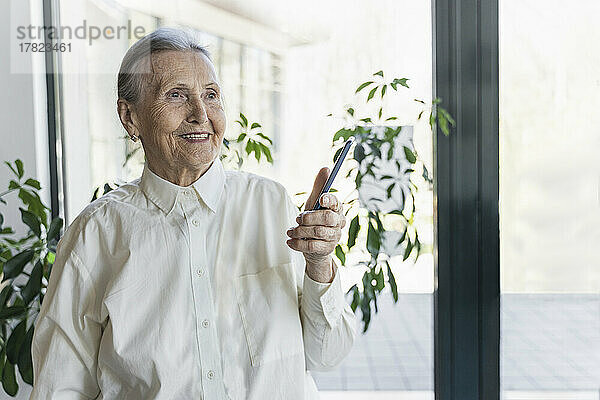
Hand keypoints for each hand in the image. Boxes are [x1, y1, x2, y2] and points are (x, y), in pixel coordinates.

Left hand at [286, 167, 345, 282]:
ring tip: (291, 231)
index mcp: (337, 209)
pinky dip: (298, 243)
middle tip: (297, 219)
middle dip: (308, 218)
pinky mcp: (327, 249)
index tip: (321, 199)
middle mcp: (338, 222)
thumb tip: (326, 168)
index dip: (329, 200)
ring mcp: (334, 237)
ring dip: (300, 231)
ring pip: (318, 232)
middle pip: (327, 218)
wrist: (312, 247)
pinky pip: (312, 246)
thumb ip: (319, 187)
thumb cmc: (313, 221)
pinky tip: (290, 241)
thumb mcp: (313, 203)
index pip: (336, 203)